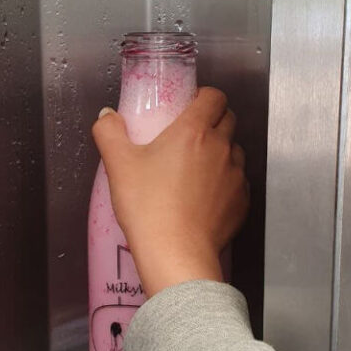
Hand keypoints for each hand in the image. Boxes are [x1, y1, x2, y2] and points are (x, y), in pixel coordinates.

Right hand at [92, 87, 248, 296]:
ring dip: (221, 152)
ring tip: (197, 169)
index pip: (215, 96)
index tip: (189, 105)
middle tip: (189, 136)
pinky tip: (206, 197)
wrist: (176, 254)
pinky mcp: (242, 202)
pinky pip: (239, 183)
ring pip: (235, 151)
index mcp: (194, 130)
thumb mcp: (118, 164)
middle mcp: (221, 147)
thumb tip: (107, 116)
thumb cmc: (148, 207)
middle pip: (228, 119)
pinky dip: (226, 183)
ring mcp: (236, 175)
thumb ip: (109, 132)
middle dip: (213, 121)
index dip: (204, 97)